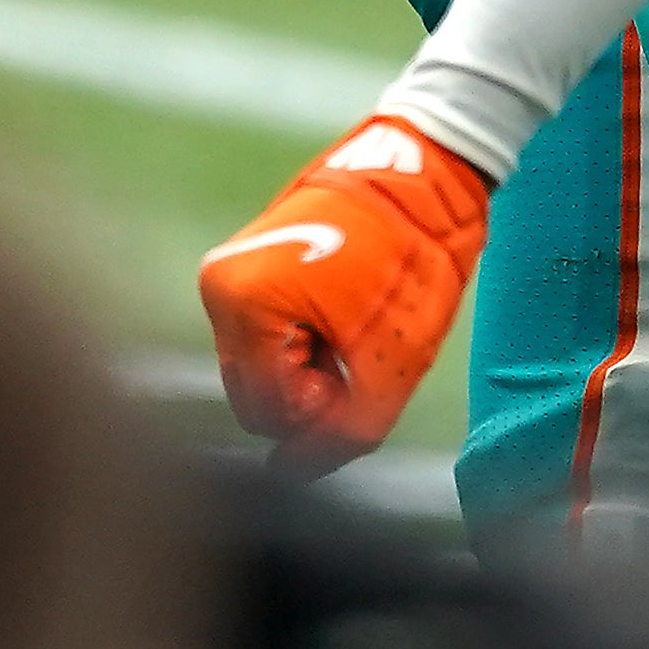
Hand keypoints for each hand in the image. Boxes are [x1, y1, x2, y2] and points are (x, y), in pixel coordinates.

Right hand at [198, 114, 492, 471]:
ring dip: (307, 366)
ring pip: (260, 367)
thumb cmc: (413, 262)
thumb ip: (343, 432)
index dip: (320, 408)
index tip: (360, 369)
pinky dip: (302, 340)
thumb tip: (289, 473)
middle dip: (309, 388)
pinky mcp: (248, 266)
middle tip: (359, 348)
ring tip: (352, 324)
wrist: (428, 175)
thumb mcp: (391, 362)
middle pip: (254, 393)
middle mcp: (220, 286)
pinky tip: (341, 311)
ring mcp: (229, 272)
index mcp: (244, 304)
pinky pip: (265, 334)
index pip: (266, 410)